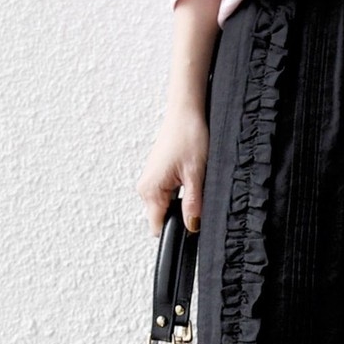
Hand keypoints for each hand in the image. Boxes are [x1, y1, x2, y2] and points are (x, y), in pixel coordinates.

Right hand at [136, 106, 208, 237]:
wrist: (185, 112)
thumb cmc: (189, 136)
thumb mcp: (196, 174)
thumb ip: (193, 205)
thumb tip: (192, 227)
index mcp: (151, 190)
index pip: (157, 228)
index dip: (176, 231)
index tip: (192, 227)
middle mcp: (145, 187)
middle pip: (162, 218)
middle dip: (181, 217)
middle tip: (198, 200)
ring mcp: (150, 181)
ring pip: (165, 207)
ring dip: (181, 203)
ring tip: (194, 185)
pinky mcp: (157, 175)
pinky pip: (166, 195)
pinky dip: (179, 193)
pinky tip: (189, 179)